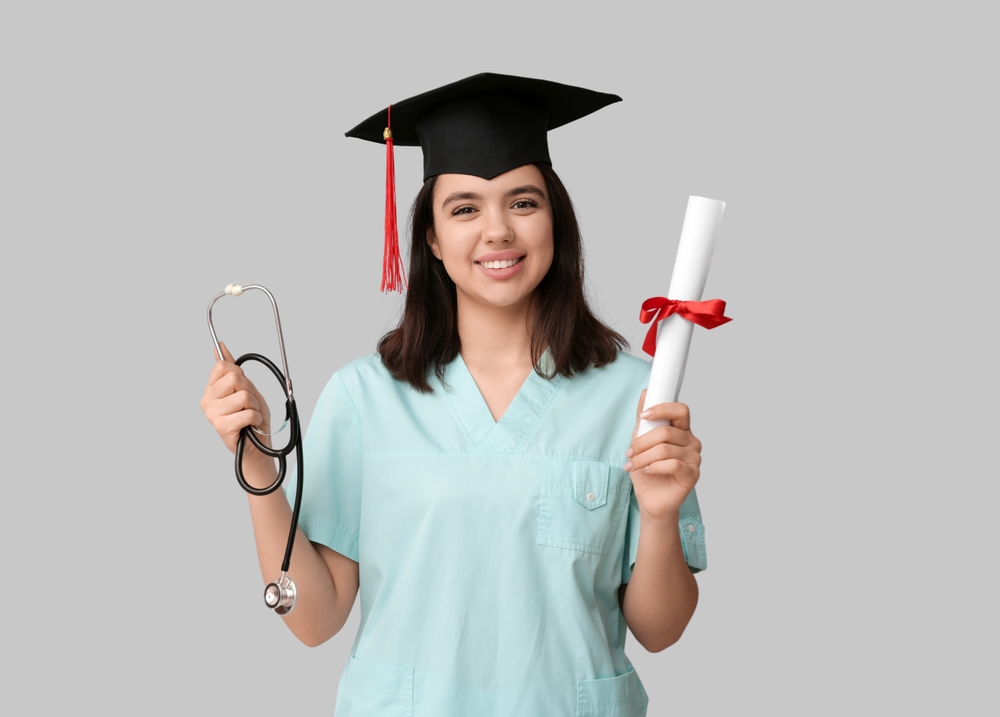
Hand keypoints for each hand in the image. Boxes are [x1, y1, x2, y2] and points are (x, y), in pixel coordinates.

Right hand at [200, 342, 271, 457]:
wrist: (257, 444)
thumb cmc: (251, 417)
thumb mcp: (245, 387)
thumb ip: (232, 368)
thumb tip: (220, 346)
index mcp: (211, 389)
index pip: (222, 366)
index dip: (239, 374)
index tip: (242, 387)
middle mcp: (207, 400)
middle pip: (234, 378)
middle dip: (249, 390)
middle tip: (248, 404)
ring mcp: (212, 414)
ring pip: (244, 396)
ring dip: (254, 406)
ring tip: (249, 415)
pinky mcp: (222, 427)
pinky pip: (248, 413)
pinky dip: (256, 418)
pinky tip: (250, 425)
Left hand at [624, 390, 701, 523]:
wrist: (651, 499)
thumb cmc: (647, 471)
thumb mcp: (640, 442)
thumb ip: (644, 421)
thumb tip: (645, 394)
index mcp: (682, 430)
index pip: (680, 410)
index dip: (662, 409)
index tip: (643, 415)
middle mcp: (692, 442)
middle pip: (667, 432)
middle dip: (642, 442)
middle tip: (630, 452)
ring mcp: (694, 458)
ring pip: (665, 449)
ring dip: (643, 457)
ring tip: (633, 464)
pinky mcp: (693, 474)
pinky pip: (673, 464)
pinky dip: (654, 466)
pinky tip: (646, 470)